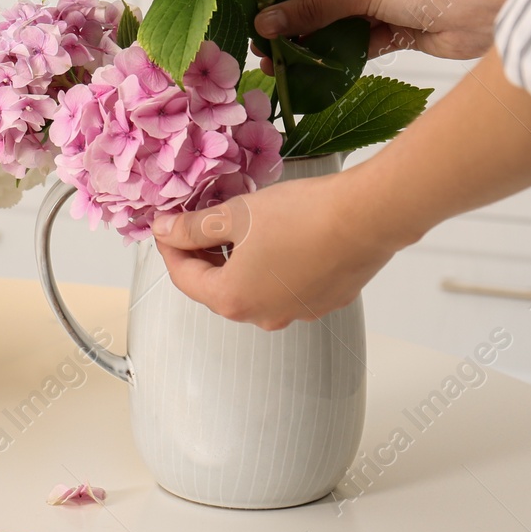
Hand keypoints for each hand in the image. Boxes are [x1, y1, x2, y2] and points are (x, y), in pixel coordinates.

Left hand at [151, 167, 400, 330]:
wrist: (365, 218)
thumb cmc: (302, 216)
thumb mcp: (235, 215)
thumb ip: (194, 228)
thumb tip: (166, 231)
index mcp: (233, 299)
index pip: (184, 278)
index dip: (170, 248)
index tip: (167, 227)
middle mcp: (263, 316)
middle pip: (217, 287)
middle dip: (203, 255)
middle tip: (198, 223)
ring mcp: (295, 312)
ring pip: (252, 288)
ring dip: (237, 262)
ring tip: (238, 227)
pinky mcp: (322, 301)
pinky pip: (284, 286)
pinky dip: (270, 266)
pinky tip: (276, 237)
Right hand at [255, 0, 505, 60]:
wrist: (485, 11)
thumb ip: (313, 9)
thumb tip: (266, 23)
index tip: (261, 18)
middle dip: (294, 24)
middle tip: (265, 48)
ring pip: (337, 22)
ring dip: (311, 43)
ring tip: (280, 64)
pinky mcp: (395, 28)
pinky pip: (357, 41)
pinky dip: (336, 55)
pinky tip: (310, 71)